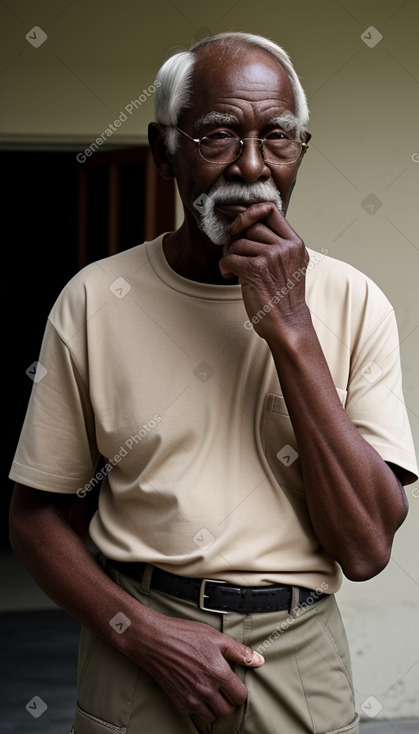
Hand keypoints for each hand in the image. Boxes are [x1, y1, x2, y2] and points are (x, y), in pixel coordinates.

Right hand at [131, 613, 263, 722]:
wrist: (153, 640)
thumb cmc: (183, 634)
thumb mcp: (215, 636)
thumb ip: (239, 651)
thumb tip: (259, 661)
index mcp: (218, 673)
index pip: (240, 697)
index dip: (239, 690)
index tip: (234, 682)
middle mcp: (206, 689)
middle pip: (227, 710)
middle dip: (228, 700)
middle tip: (223, 687)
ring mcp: (191, 698)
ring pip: (212, 716)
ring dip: (214, 706)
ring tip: (210, 690)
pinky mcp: (178, 702)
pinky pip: (194, 713)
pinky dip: (197, 706)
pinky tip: (195, 690)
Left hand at [219, 202, 309, 339]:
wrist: (288, 324)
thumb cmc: (284, 296)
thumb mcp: (290, 264)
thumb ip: (278, 244)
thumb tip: (249, 223)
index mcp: (295, 243)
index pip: (270, 210)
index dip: (250, 213)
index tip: (240, 226)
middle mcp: (285, 247)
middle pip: (250, 226)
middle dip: (236, 239)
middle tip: (235, 254)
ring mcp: (271, 257)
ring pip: (237, 243)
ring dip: (229, 256)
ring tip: (235, 270)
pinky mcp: (255, 270)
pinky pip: (229, 258)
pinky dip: (224, 267)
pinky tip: (230, 276)